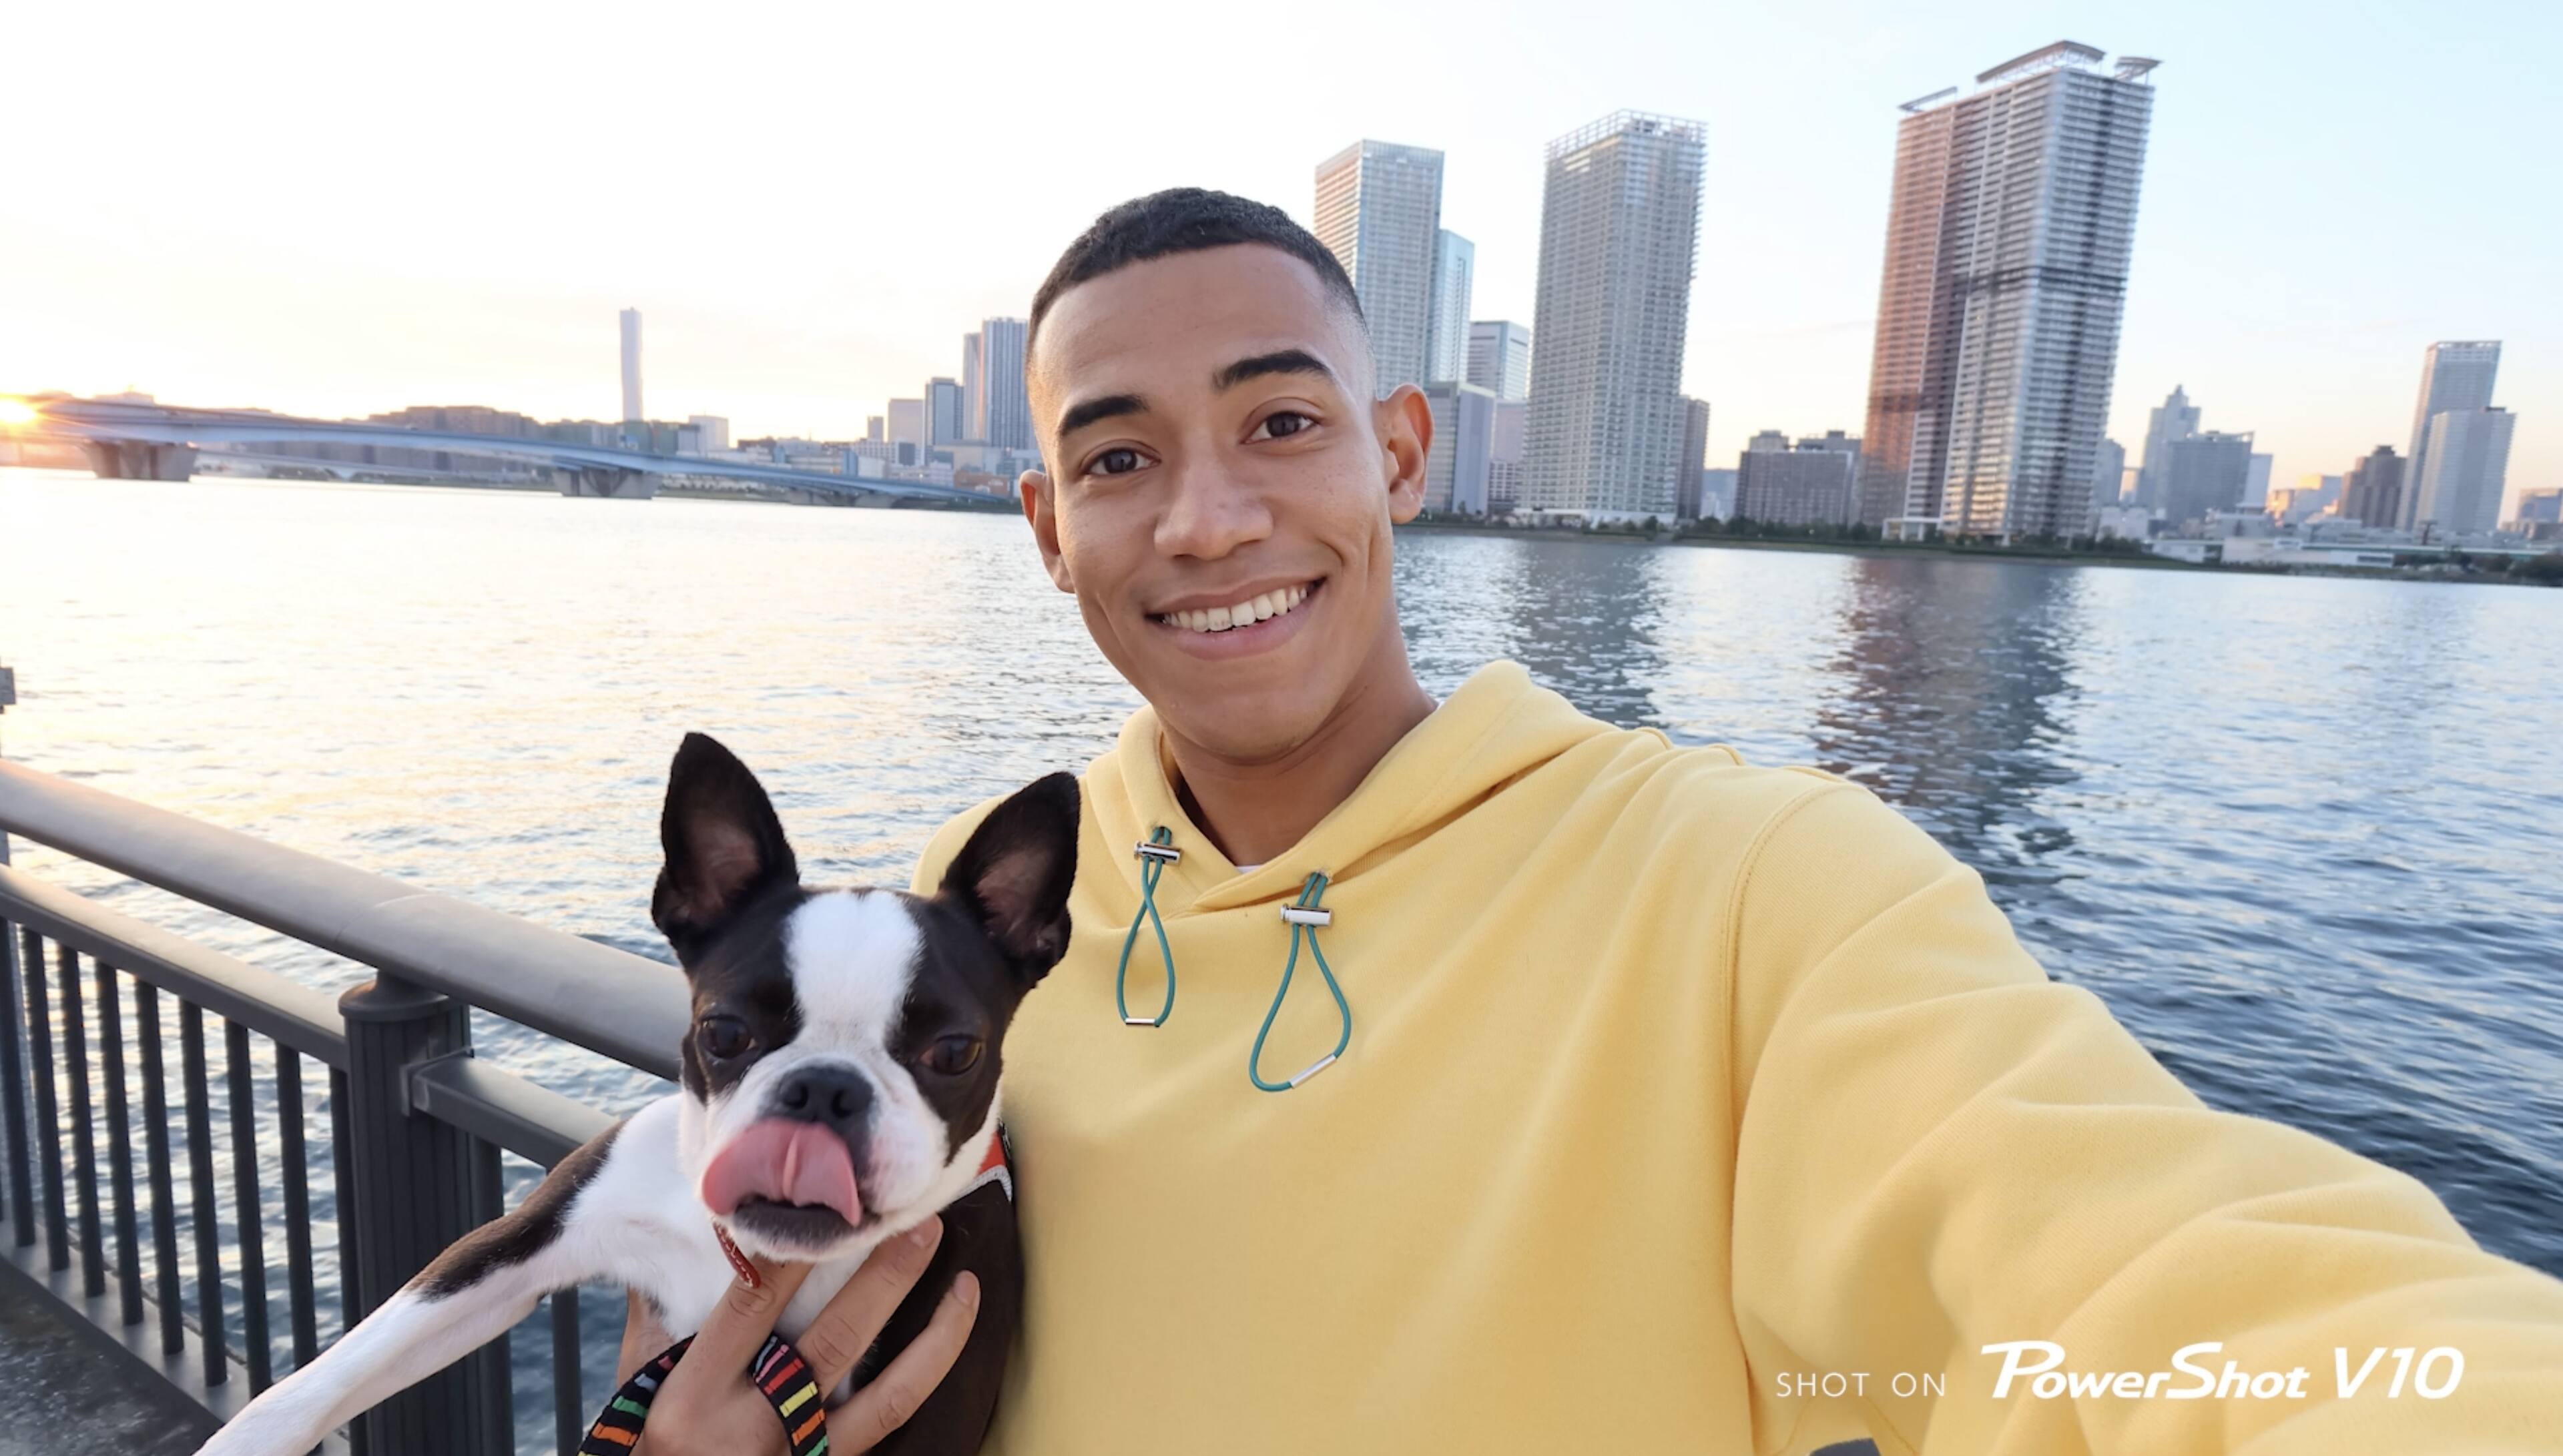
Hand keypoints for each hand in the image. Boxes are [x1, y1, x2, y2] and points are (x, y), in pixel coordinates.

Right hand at [613, 1217, 980, 1453]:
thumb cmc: (647, 1449)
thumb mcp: (639, 1385)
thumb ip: (657, 1315)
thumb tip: (672, 1238)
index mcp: (697, 1392)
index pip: (754, 1302)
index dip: (795, 1250)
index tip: (829, 1200)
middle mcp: (755, 1424)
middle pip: (836, 1338)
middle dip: (887, 1277)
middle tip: (922, 1222)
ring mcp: (801, 1455)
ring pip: (885, 1394)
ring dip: (935, 1337)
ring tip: (967, 1284)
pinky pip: (888, 1424)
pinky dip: (924, 1381)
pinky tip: (950, 1344)